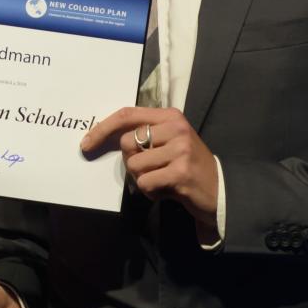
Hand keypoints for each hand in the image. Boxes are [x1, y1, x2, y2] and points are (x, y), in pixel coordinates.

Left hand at [81, 106, 219, 237]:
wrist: (221, 190)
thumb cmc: (188, 166)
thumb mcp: (170, 142)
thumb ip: (143, 135)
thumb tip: (102, 137)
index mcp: (170, 116)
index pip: (127, 115)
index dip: (102, 128)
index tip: (86, 143)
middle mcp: (176, 128)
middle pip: (126, 143)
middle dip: (131, 163)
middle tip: (152, 171)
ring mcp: (180, 149)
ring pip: (134, 166)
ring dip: (142, 180)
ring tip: (162, 181)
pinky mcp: (180, 172)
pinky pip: (145, 183)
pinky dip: (151, 193)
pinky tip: (167, 191)